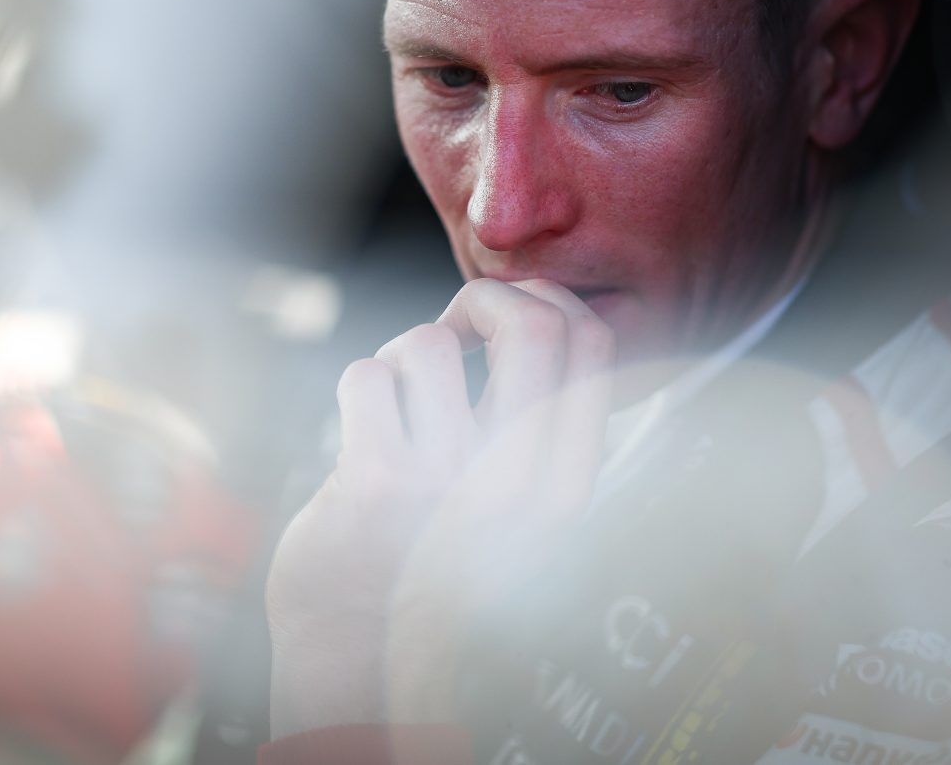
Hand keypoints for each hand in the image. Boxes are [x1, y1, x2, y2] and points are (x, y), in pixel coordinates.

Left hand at [265, 279, 613, 736]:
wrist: (357, 653)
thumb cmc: (428, 561)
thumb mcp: (516, 508)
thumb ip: (536, 429)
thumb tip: (533, 311)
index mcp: (564, 483)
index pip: (594, 345)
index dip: (546, 302)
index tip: (505, 322)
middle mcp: (517, 483)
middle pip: (534, 325)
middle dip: (486, 297)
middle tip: (456, 325)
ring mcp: (446, 482)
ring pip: (429, 343)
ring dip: (402, 354)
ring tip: (397, 399)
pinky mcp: (375, 483)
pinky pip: (367, 375)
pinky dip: (359, 388)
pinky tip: (362, 430)